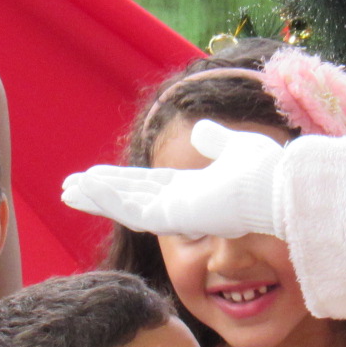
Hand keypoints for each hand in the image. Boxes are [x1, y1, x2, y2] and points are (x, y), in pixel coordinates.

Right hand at [61, 119, 285, 238]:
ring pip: (125, 206)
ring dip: (96, 197)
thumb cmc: (264, 172)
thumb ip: (215, 141)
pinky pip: (132, 210)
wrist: (277, 189)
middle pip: (130, 197)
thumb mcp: (234, 147)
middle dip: (100, 191)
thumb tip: (202, 128)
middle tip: (70, 187)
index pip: (148, 185)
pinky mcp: (173, 218)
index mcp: (193, 190)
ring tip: (68, 189)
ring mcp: (175, 214)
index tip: (96, 174)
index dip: (121, 180)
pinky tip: (87, 188)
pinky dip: (108, 199)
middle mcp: (180, 205)